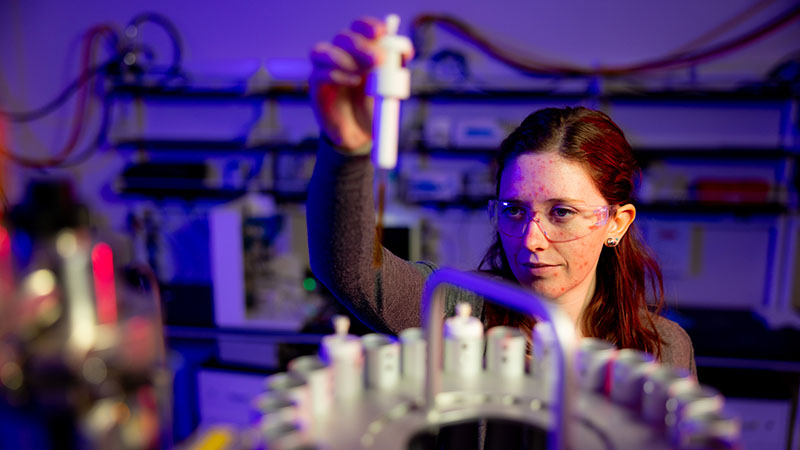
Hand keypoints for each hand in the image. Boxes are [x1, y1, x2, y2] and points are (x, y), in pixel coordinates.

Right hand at [309, 17, 412, 151]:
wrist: (360, 134)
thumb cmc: (374, 107)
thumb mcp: (390, 88)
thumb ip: (394, 69)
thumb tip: (403, 51)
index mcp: (361, 50)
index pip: (360, 27)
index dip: (369, 26)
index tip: (382, 32)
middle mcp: (341, 55)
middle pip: (344, 38)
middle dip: (361, 45)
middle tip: (378, 59)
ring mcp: (326, 68)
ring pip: (324, 51)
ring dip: (344, 59)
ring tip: (361, 74)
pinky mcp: (317, 85)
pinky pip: (319, 73)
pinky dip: (337, 75)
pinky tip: (352, 82)